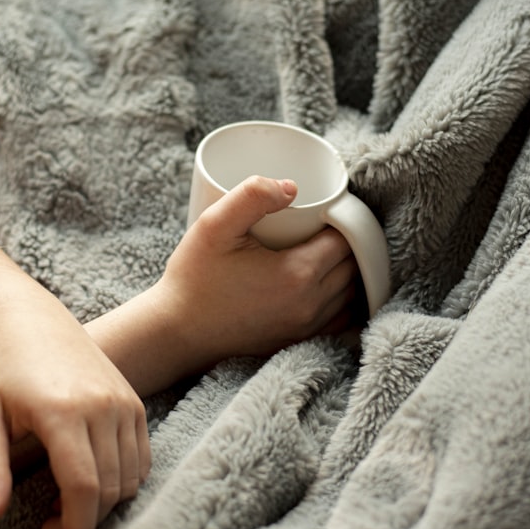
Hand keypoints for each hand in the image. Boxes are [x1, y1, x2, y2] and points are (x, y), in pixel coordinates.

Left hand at [0, 279, 149, 528]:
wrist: (32, 319)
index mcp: (62, 411)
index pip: (83, 488)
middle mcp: (102, 406)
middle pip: (110, 489)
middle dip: (85, 523)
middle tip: (49, 527)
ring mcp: (124, 401)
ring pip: (131, 477)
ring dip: (105, 504)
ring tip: (65, 502)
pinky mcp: (135, 401)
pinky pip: (142, 457)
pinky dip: (124, 480)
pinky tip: (91, 479)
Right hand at [157, 175, 357, 365]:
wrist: (176, 333)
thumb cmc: (193, 279)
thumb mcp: (214, 226)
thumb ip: (251, 195)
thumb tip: (291, 187)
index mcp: (297, 274)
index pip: (345, 239)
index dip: (342, 219)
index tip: (327, 208)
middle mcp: (310, 305)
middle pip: (352, 265)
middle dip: (346, 242)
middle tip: (324, 223)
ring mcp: (306, 328)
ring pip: (350, 293)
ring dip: (345, 270)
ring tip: (324, 248)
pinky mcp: (297, 341)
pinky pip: (339, 319)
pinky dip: (340, 299)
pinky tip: (325, 283)